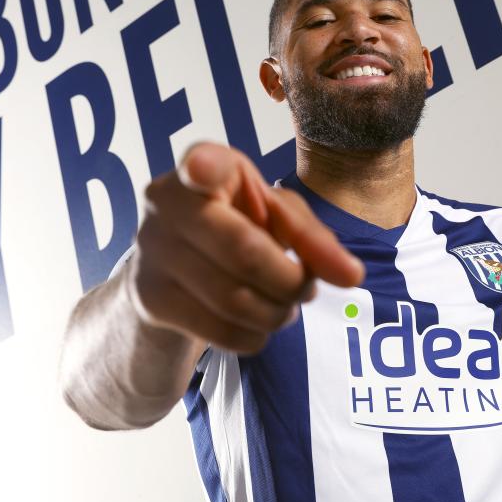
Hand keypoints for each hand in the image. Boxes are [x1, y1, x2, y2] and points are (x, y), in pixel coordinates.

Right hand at [129, 142, 363, 352]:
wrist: (171, 274)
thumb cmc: (235, 228)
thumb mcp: (276, 218)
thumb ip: (314, 238)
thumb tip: (352, 275)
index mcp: (203, 165)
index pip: (203, 165)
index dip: (206, 169)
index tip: (203, 170)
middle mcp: (166, 202)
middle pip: (244, 252)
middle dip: (292, 281)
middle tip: (306, 288)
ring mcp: (152, 252)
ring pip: (235, 299)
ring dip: (278, 313)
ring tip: (284, 307)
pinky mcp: (150, 299)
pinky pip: (220, 330)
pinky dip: (255, 336)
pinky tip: (257, 324)